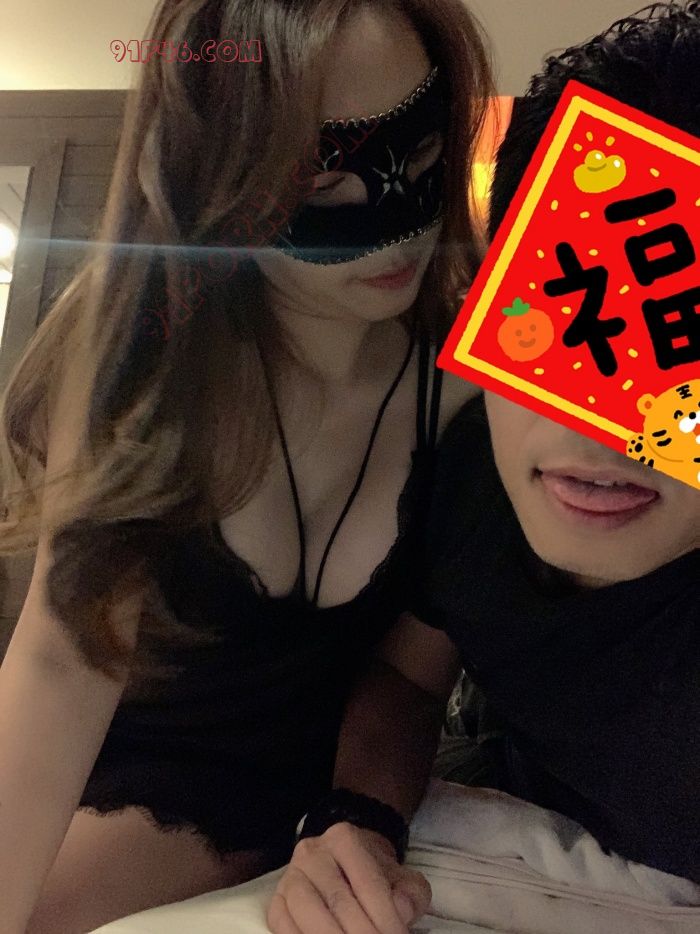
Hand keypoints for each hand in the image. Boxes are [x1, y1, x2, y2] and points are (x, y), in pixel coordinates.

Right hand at [267, 823, 430, 933]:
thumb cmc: (375, 875)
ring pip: (306, 911)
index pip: (368, 882)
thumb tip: (401, 912)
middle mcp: (313, 852)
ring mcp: (291, 876)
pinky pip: (282, 924)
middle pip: (338, 900)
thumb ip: (409, 894)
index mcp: (344, 839)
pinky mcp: (277, 900)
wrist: (347, 865)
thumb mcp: (402, 878)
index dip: (386, 918)